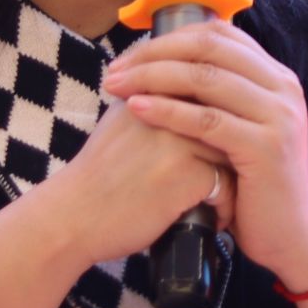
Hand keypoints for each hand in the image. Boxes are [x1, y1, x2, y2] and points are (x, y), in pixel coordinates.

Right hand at [44, 90, 234, 270]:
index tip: (216, 149)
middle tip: (234, 172)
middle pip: (227, 118)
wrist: (72, 217)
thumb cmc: (98, 176)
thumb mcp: (120, 121)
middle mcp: (168, 107)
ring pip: (234, 150)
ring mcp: (180, 139)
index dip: (220, 120)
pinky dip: (225, 206)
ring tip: (224, 199)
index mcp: (151, 89)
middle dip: (234, 146)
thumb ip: (153, 100)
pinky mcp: (188, 174)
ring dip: (235, 177)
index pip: (208, 90)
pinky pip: (228, 185)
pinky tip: (214, 218)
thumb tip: (191, 92)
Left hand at [101, 20, 307, 291]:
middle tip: (115, 69)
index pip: (218, 34)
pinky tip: (136, 109)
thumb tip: (163, 62)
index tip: (129, 55)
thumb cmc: (252, 182)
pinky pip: (207, 120)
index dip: (169, 38)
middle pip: (209, 48)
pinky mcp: (266, 147)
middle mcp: (282, 88)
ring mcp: (278, 116)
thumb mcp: (240, 127)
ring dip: (152, 76)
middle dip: (155, 53)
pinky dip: (168, 110)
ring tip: (116, 86)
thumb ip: (217, 95)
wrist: (289, 233)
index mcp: (275, 76)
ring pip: (205, 78)